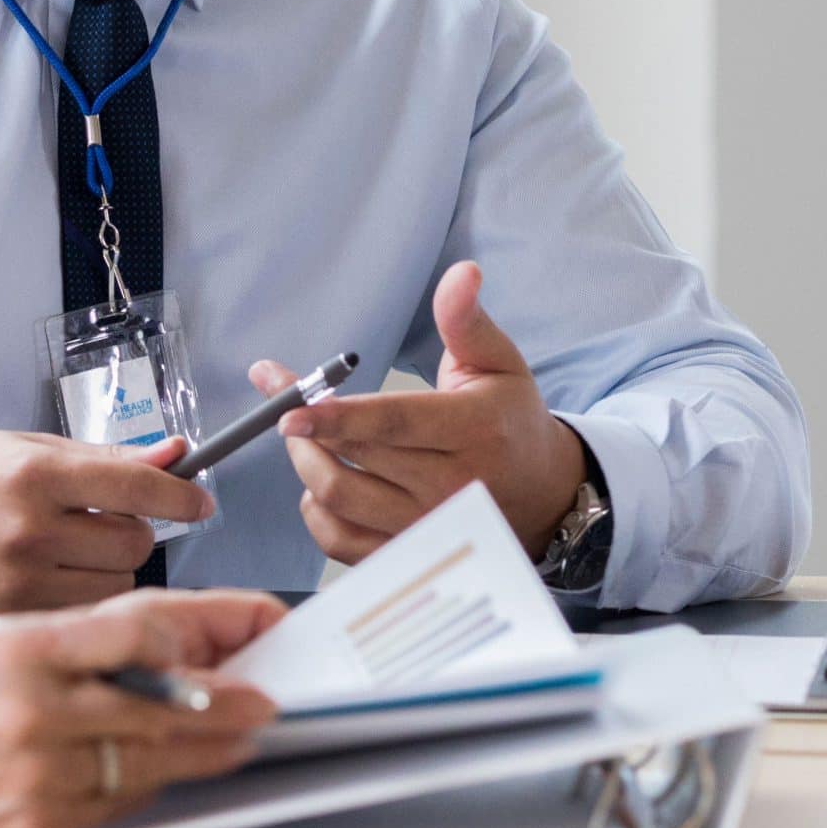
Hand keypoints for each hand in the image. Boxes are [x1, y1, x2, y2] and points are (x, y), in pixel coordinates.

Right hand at [0, 431, 215, 634]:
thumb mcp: (23, 448)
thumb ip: (101, 457)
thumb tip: (174, 454)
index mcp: (34, 474)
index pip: (135, 485)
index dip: (180, 494)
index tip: (199, 501)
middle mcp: (30, 529)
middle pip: (136, 542)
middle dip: (132, 531)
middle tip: (99, 523)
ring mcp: (21, 582)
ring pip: (119, 585)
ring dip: (112, 569)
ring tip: (70, 553)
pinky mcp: (14, 621)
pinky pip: (87, 615)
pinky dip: (85, 599)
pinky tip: (53, 580)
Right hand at [0, 588, 282, 827]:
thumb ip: (80, 640)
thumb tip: (169, 638)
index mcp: (23, 647)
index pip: (139, 628)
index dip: (208, 626)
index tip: (250, 626)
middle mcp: (35, 708)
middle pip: (162, 703)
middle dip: (226, 702)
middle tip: (265, 699)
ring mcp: (39, 772)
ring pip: (150, 759)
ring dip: (203, 751)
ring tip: (234, 739)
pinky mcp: (39, 825)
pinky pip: (117, 805)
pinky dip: (147, 787)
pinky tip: (163, 773)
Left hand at [261, 261, 586, 565]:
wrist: (543, 495)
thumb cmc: (510, 419)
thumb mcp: (498, 363)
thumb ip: (466, 320)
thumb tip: (461, 272)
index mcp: (473, 432)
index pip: (392, 424)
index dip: (335, 417)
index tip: (287, 407)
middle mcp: (451, 488)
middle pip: (353, 461)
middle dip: (304, 428)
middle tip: (283, 400)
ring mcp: (428, 528)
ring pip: (340, 501)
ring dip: (305, 465)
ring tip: (304, 437)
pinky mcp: (408, 555)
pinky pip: (340, 542)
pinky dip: (317, 511)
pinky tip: (323, 483)